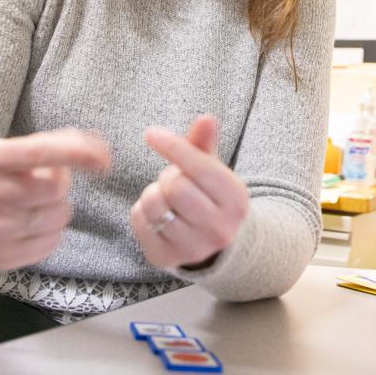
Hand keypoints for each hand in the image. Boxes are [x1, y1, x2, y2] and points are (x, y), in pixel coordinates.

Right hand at [0, 129, 109, 269]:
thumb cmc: (2, 176)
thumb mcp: (17, 150)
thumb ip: (58, 143)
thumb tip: (100, 152)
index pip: (37, 151)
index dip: (75, 153)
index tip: (104, 160)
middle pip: (52, 187)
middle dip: (61, 184)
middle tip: (46, 183)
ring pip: (55, 217)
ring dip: (59, 209)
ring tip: (39, 204)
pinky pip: (50, 244)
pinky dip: (52, 232)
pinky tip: (35, 225)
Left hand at [130, 115, 249, 269]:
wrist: (214, 245)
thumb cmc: (209, 195)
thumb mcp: (213, 169)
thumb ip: (205, 143)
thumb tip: (206, 118)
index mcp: (236, 200)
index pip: (199, 166)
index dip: (171, 145)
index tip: (151, 133)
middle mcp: (220, 229)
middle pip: (175, 186)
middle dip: (168, 175)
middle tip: (174, 180)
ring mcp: (194, 248)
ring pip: (154, 204)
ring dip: (153, 193)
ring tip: (167, 198)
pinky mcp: (167, 258)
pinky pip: (139, 220)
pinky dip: (141, 210)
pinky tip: (158, 214)